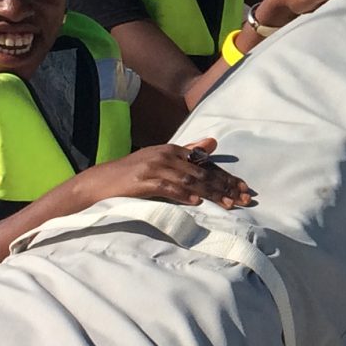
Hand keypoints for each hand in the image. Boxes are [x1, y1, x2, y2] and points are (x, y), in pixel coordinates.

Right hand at [69, 137, 253, 210]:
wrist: (99, 182)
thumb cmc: (132, 174)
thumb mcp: (161, 160)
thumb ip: (188, 152)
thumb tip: (212, 142)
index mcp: (172, 150)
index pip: (206, 164)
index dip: (226, 176)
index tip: (244, 188)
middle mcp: (166, 156)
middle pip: (202, 172)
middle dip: (226, 186)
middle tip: (245, 198)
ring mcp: (153, 168)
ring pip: (189, 181)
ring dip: (211, 193)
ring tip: (229, 204)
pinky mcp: (142, 182)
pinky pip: (167, 188)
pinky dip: (182, 194)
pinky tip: (196, 202)